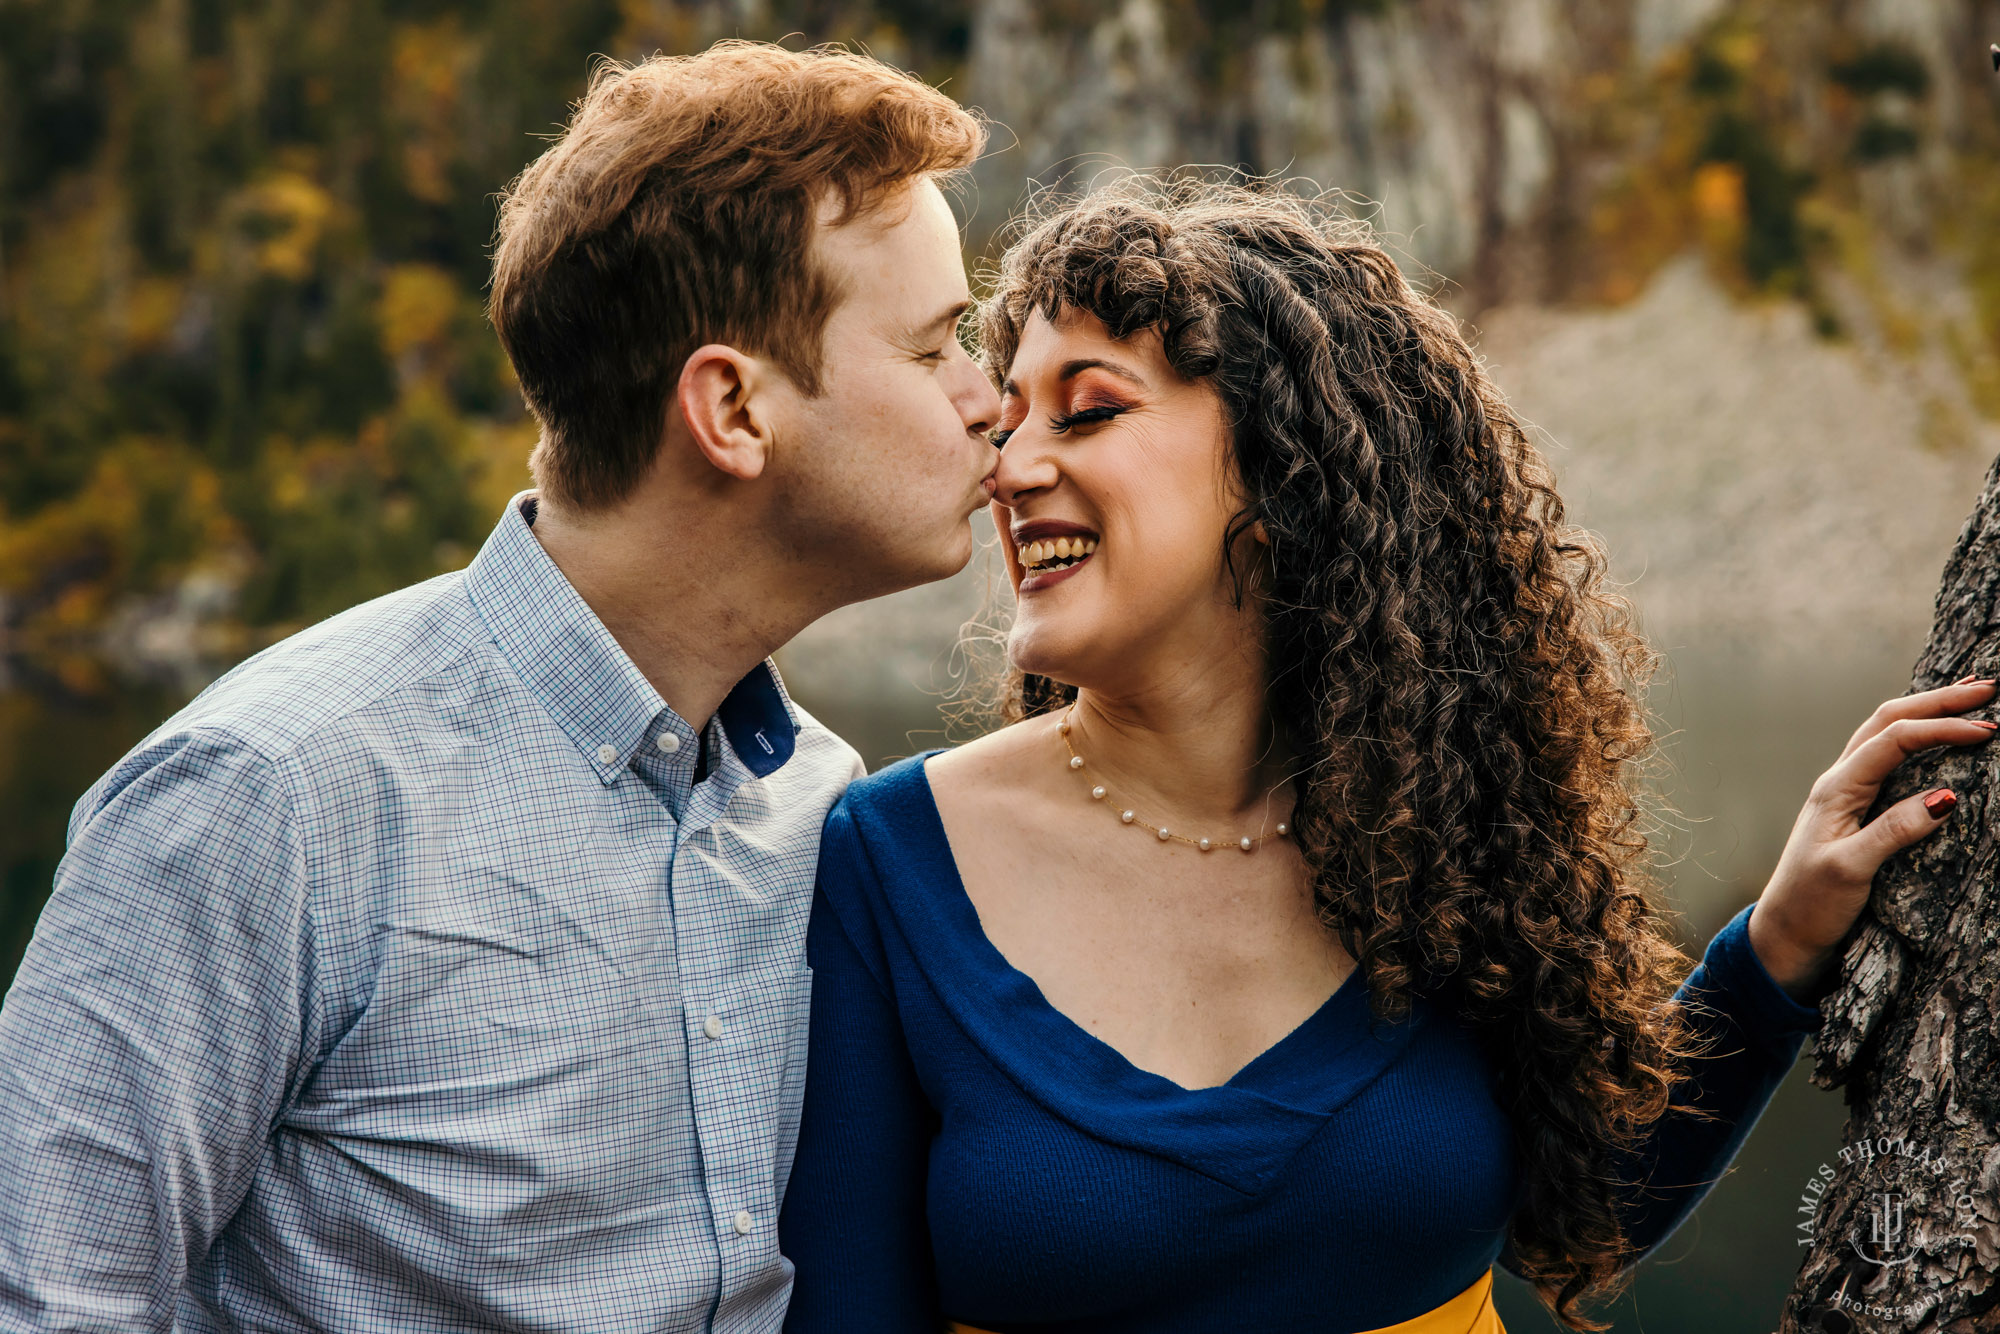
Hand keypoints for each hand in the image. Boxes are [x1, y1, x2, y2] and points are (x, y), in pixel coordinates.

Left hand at [1749, 675, 1998, 1003]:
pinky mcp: (1856, 810)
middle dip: (1937, 701)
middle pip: (1888, 721)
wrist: (1784, 933)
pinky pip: (1888, 758)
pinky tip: (1935, 734)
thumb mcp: (1852, 870)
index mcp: (1836, 789)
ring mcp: (1846, 793)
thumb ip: (1894, 832)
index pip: (1894, 740)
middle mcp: (1839, 782)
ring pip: (1886, 734)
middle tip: (1988, 688)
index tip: (1989, 730)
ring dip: (1926, 711)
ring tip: (1969, 696)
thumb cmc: (1811, 904)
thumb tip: (1946, 798)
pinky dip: (1916, 736)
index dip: (1941, 728)